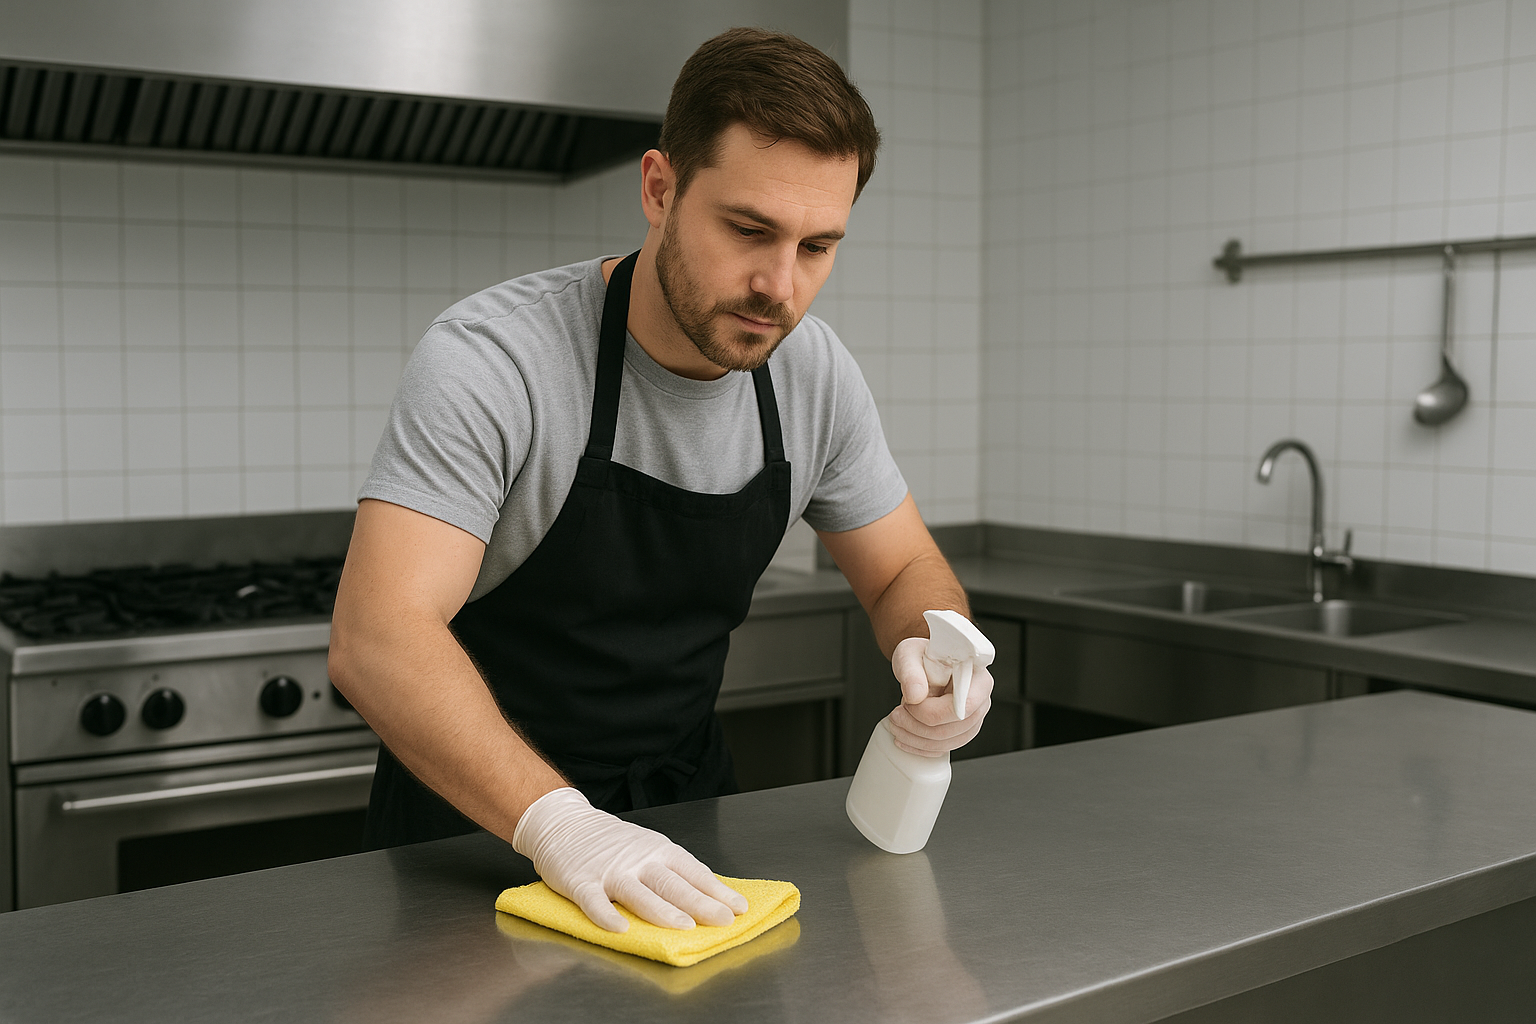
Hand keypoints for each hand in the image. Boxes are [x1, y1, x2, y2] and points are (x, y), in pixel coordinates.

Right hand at [512, 787, 747, 931]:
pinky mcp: (581, 882)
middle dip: (700, 903)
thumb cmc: (612, 842)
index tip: (739, 907)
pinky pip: (594, 901)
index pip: (693, 871)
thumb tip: (711, 897)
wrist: (564, 823)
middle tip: (723, 920)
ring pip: (639, 893)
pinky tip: (619, 929)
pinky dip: (606, 915)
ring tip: (684, 927)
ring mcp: (610, 871)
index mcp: (658, 850)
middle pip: (672, 883)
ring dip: (662, 910)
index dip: (717, 890)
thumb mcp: (649, 847)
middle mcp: (638, 859)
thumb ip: (674, 871)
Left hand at [886, 636, 992, 756]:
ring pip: (949, 741)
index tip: (908, 702)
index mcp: (978, 678)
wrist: (924, 662)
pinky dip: (921, 747)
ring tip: (897, 724)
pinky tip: (904, 739)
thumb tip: (915, 696)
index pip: (964, 706)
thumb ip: (911, 672)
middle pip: (955, 728)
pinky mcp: (961, 731)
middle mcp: (981, 700)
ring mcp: (973, 719)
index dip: (933, 711)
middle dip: (919, 726)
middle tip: (896, 715)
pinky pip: (945, 747)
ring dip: (917, 739)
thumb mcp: (911, 654)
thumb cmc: (922, 655)